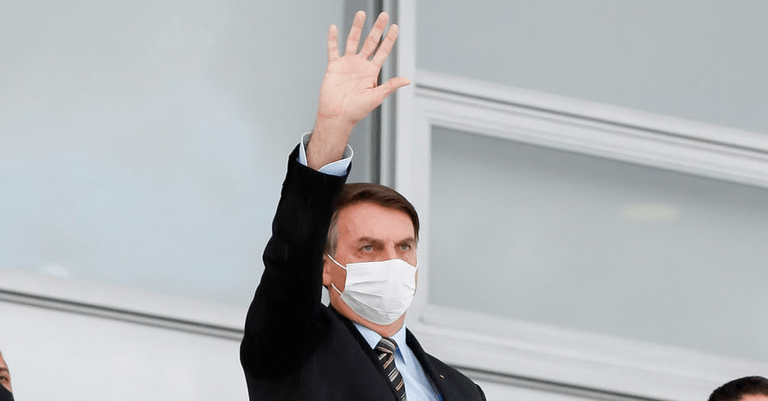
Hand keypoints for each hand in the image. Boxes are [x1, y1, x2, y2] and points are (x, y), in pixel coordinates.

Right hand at [307, 11, 409, 169]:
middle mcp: (360, 65)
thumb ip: (390, 86)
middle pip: (370, 42)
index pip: (383, 51)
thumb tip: (407, 80)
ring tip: (361, 13)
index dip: (389, 39)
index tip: (395, 26)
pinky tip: (334, 28)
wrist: (337, 116)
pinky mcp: (334, 66)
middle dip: (377, 28)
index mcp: (372, 72)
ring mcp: (347, 64)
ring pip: (353, 41)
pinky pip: (333, 49)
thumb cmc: (357, 110)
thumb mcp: (376, 97)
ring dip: (357, 27)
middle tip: (384, 15)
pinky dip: (333, 39)